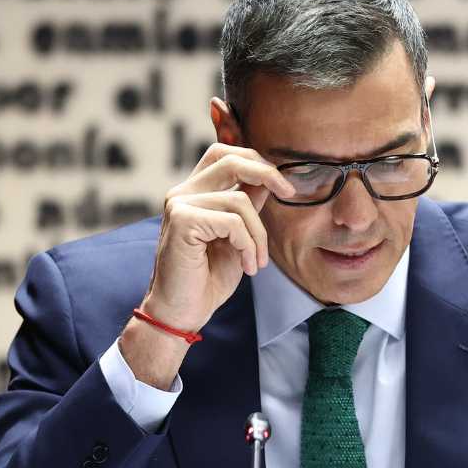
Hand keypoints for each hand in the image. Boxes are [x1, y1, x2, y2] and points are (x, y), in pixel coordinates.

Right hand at [143, 143, 295, 330]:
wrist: (182, 312)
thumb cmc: (207, 279)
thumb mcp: (237, 237)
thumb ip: (246, 205)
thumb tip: (268, 180)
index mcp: (192, 192)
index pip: (223, 154)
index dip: (256, 161)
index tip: (283, 185)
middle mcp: (181, 193)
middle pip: (229, 159)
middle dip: (266, 172)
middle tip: (289, 193)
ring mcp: (178, 205)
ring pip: (239, 201)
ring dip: (259, 234)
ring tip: (257, 261)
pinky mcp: (181, 221)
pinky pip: (232, 222)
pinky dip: (248, 245)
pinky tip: (247, 266)